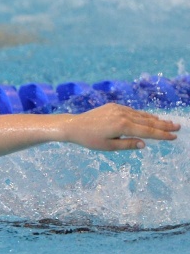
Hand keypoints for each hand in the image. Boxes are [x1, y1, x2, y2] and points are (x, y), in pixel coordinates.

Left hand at [63, 103, 180, 150]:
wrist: (74, 125)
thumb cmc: (90, 139)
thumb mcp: (109, 147)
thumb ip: (128, 145)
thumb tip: (144, 144)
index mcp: (122, 126)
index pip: (147, 132)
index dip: (162, 135)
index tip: (174, 137)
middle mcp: (122, 115)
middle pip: (148, 121)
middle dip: (164, 125)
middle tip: (178, 127)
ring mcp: (118, 109)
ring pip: (141, 115)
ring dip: (155, 119)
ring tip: (168, 123)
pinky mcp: (114, 106)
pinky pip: (133, 111)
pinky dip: (143, 115)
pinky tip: (150, 117)